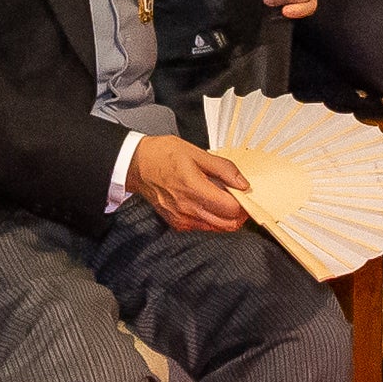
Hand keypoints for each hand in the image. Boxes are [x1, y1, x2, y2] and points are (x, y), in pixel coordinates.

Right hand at [131, 134, 255, 233]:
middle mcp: (187, 208)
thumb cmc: (162, 155)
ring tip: (224, 200)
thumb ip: (223, 169)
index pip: (230, 208)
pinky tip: (209, 205)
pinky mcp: (177, 223)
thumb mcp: (196, 153)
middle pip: (227, 224)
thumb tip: (242, 183)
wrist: (137, 165)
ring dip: (226, 218)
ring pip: (217, 229)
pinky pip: (203, 228)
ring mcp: (182, 218)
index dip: (243, 203)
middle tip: (239, 200)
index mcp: (193, 188)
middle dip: (239, 214)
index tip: (245, 194)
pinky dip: (212, 220)